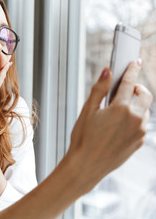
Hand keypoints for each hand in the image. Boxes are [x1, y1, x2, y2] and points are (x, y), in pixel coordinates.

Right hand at [68, 60, 152, 186]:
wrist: (86, 166)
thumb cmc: (83, 138)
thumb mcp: (87, 111)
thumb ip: (99, 89)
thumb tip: (107, 71)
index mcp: (120, 109)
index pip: (129, 83)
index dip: (132, 70)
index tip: (135, 62)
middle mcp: (134, 119)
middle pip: (145, 95)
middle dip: (138, 88)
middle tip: (128, 88)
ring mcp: (139, 132)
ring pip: (144, 111)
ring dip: (136, 105)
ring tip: (119, 110)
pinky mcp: (139, 142)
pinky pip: (141, 125)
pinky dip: (134, 120)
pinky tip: (118, 126)